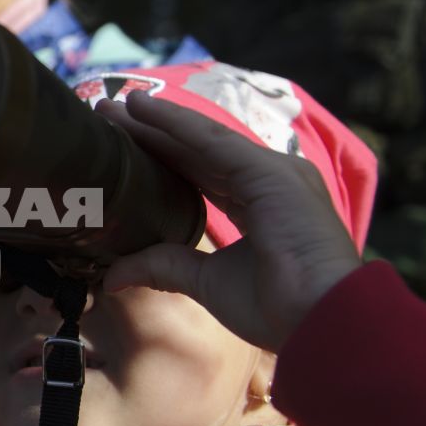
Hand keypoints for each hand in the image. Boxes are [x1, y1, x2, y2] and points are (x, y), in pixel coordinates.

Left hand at [96, 93, 362, 352]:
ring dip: (157, 121)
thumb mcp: (206, 281)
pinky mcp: (269, 170)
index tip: (121, 148)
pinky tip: (144, 108)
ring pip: (201, 140)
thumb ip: (164, 267)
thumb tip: (113, 277)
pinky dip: (177, 123)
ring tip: (114, 105)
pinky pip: (213, 141)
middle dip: (152, 134)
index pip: (198, 174)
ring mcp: (271, 171)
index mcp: (257, 206)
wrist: (319, 320)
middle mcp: (266, 181)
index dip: (160, 159)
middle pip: (196, 152)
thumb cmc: (277, 307)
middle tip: (106, 115)